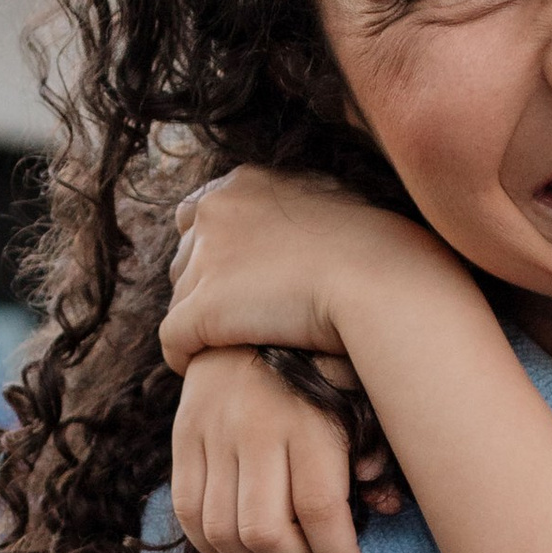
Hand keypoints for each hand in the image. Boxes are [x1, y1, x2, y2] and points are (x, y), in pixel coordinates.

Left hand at [163, 166, 458, 371]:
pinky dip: (186, 357)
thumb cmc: (375, 252)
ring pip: (181, 299)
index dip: (215, 251)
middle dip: (204, 287)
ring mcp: (205, 260)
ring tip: (231, 345)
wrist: (378, 280)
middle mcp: (215, 212)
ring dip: (202, 323)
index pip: (199, 215)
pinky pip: (174, 342)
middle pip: (184, 257)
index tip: (240, 281)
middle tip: (236, 318)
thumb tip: (304, 228)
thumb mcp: (334, 206)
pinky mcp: (200, 311)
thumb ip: (302, 211)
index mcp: (244, 183)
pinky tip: (205, 369)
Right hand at [172, 351, 396, 552]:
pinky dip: (215, 552)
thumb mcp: (358, 399)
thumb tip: (386, 506)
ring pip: (223, 531)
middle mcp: (255, 427)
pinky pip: (190, 515)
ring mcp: (211, 434)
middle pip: (267, 530)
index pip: (321, 510)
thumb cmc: (323, 369)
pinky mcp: (182, 440)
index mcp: (308, 418)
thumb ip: (373, 450)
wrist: (253, 319)